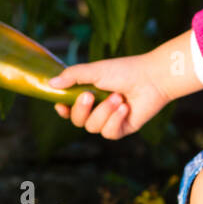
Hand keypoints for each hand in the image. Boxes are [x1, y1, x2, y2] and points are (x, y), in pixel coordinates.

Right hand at [48, 47, 176, 137]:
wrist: (152, 78)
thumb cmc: (124, 71)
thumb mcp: (95, 70)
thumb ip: (72, 76)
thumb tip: (50, 84)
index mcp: (89, 94)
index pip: (69, 109)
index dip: (63, 110)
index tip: (61, 104)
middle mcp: (98, 109)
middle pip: (78, 121)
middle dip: (82, 109)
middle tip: (91, 95)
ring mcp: (111, 120)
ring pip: (93, 128)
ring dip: (104, 112)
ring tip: (118, 97)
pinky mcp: (123, 128)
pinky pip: (109, 133)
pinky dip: (115, 120)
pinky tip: (125, 107)